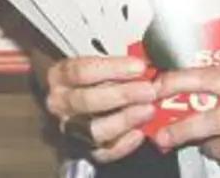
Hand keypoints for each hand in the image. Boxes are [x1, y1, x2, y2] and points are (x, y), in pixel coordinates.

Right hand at [42, 55, 159, 163]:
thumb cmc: (94, 80)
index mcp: (60, 76)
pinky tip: (140, 131)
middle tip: (149, 90)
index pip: (81, 71)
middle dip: (122, 94)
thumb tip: (159, 69)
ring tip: (148, 110)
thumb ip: (130, 69)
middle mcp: (61, 104)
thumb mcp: (104, 66)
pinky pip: (103, 153)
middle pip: (87, 100)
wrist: (80, 102)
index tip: (138, 66)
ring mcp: (69, 129)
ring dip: (125, 119)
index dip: (112, 69)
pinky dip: (124, 144)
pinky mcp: (83, 150)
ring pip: (94, 129)